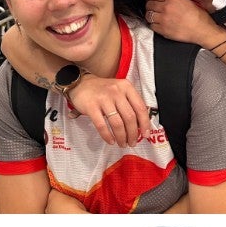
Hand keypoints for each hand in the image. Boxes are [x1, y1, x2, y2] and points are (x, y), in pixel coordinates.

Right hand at [0, 23, 149, 145]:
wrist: (79, 83)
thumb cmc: (102, 90)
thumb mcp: (119, 91)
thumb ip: (129, 104)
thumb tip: (140, 125)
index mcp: (126, 87)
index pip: (140, 107)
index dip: (144, 123)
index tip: (145, 134)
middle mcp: (116, 91)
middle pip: (130, 117)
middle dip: (133, 133)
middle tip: (132, 142)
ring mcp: (103, 99)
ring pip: (117, 123)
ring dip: (121, 136)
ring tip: (122, 143)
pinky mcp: (91, 107)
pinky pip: (102, 125)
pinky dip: (107, 135)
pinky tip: (110, 141)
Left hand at [145, 0, 221, 48]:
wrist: (202, 30)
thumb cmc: (199, 17)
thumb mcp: (188, 0)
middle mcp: (166, 7)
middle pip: (149, 4)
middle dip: (150, 6)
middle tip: (152, 8)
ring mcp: (163, 19)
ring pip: (148, 15)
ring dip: (150, 15)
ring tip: (155, 16)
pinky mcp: (162, 29)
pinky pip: (151, 26)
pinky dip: (153, 25)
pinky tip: (158, 24)